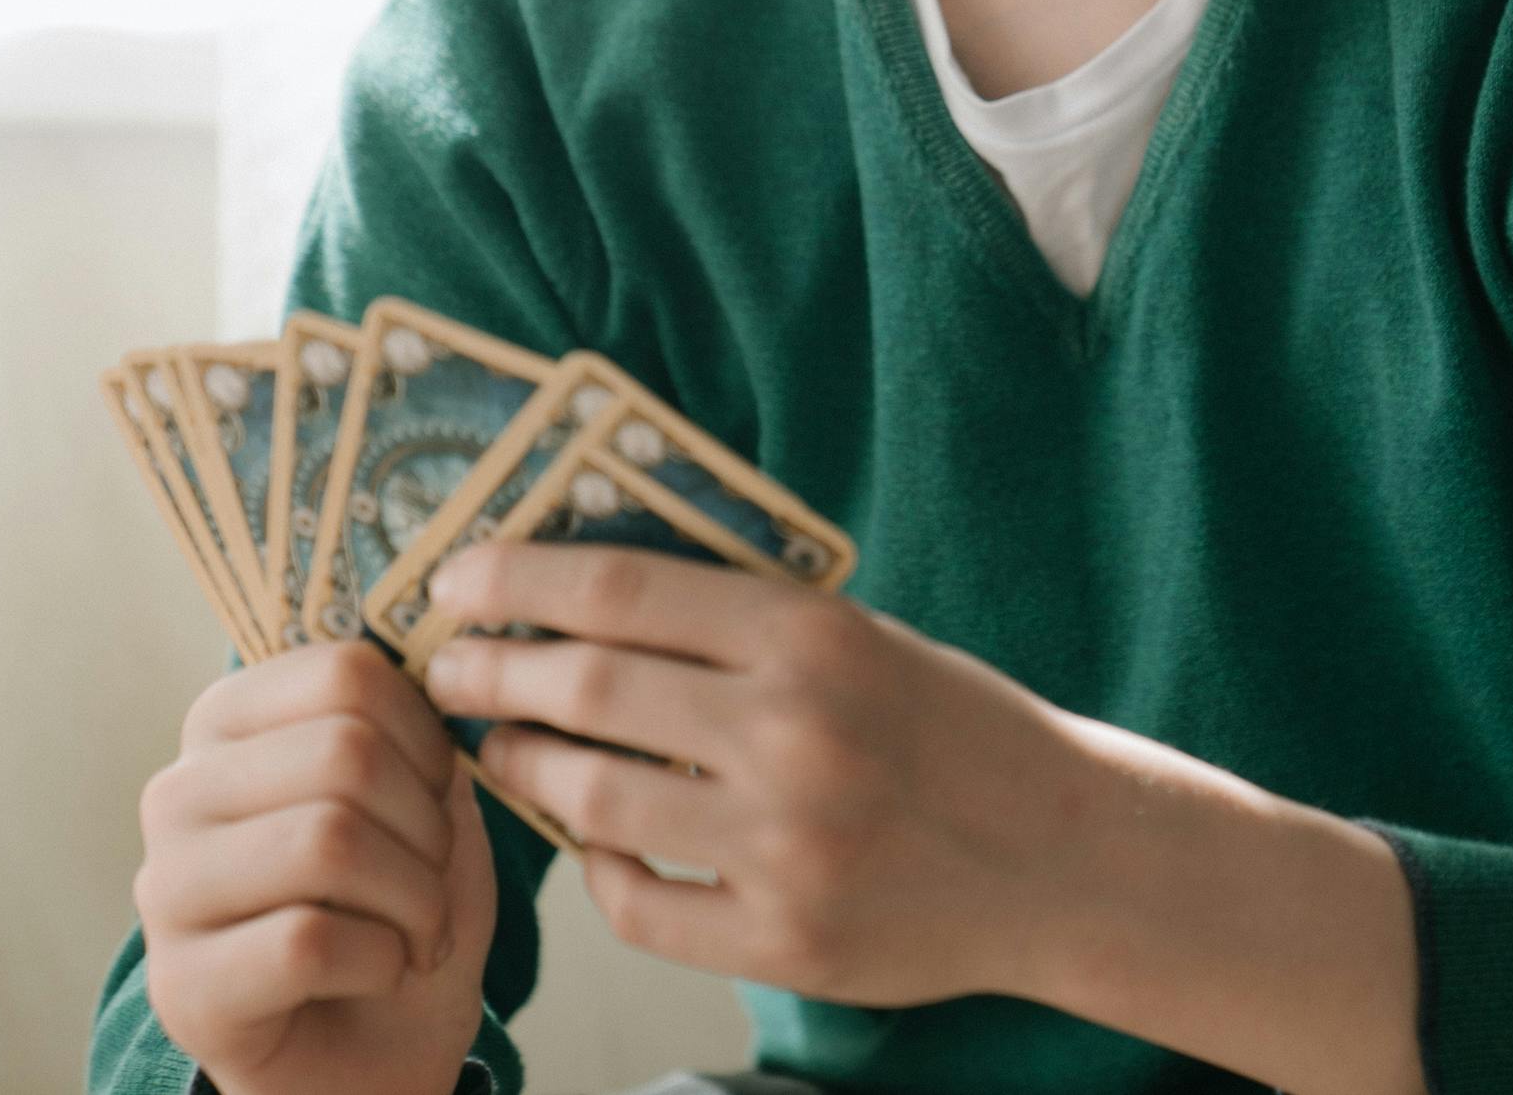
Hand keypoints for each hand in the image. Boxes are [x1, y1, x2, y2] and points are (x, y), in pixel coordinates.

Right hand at [135, 643, 496, 1094]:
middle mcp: (177, 792)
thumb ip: (420, 724)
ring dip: (414, 897)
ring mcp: (165, 890)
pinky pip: (309, 941)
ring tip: (416, 929)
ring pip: (327, 841)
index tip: (441, 790)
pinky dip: (381, 960)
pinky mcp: (181, 987)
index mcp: (229, 721)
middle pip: (344, 754)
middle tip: (433, 878)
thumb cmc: (399, 904)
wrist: (381, 1045)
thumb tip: (445, 661)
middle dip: (429, 826)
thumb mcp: (429, 796)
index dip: (427, 733)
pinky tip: (376, 974)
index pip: (346, 672)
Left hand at [419, 543, 1085, 1007]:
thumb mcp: (865, 638)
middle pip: (587, 688)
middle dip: (492, 672)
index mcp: (813, 637)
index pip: (620, 590)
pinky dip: (598, 869)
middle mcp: (792, 733)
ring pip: (593, 800)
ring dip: (527, 770)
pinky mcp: (783, 938)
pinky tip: (592, 841)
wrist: (1064, 854)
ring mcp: (784, 844)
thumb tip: (583, 596)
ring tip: (505, 752)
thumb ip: (743, 623)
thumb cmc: (954, 729)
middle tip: (448, 667)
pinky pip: (640, 903)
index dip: (518, 577)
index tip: (457, 574)